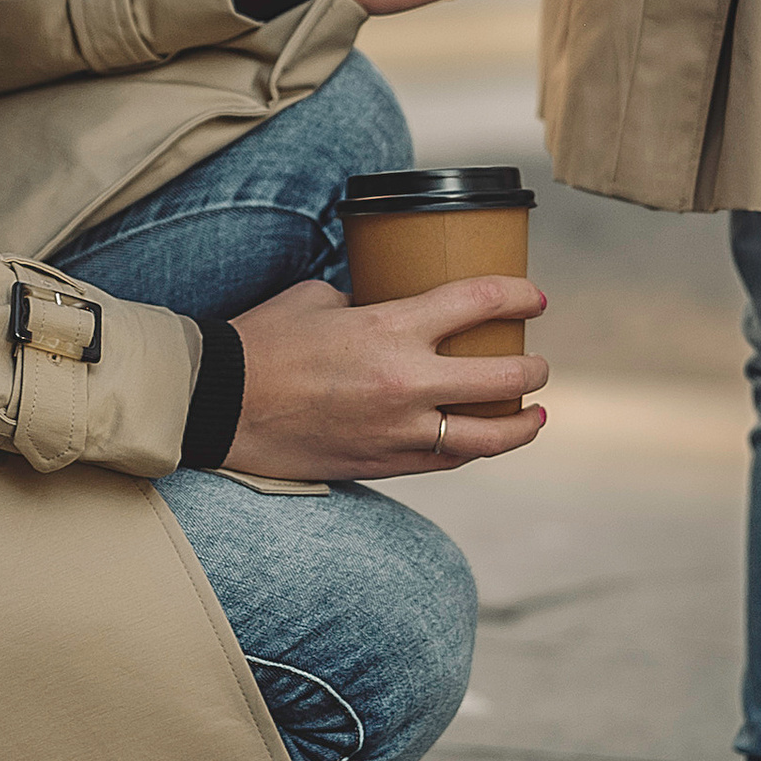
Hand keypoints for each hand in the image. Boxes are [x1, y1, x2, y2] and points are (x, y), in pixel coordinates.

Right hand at [221, 276, 549, 482]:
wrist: (220, 407)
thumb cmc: (262, 343)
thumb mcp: (318, 299)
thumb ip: (364, 301)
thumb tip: (386, 304)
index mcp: (390, 327)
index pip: (479, 302)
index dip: (518, 296)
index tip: (535, 298)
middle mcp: (406, 382)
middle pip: (503, 378)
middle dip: (534, 369)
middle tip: (539, 364)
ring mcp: (399, 430)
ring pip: (488, 436)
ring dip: (522, 425)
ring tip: (536, 416)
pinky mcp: (384, 464)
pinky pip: (447, 460)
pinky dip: (473, 449)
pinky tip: (483, 440)